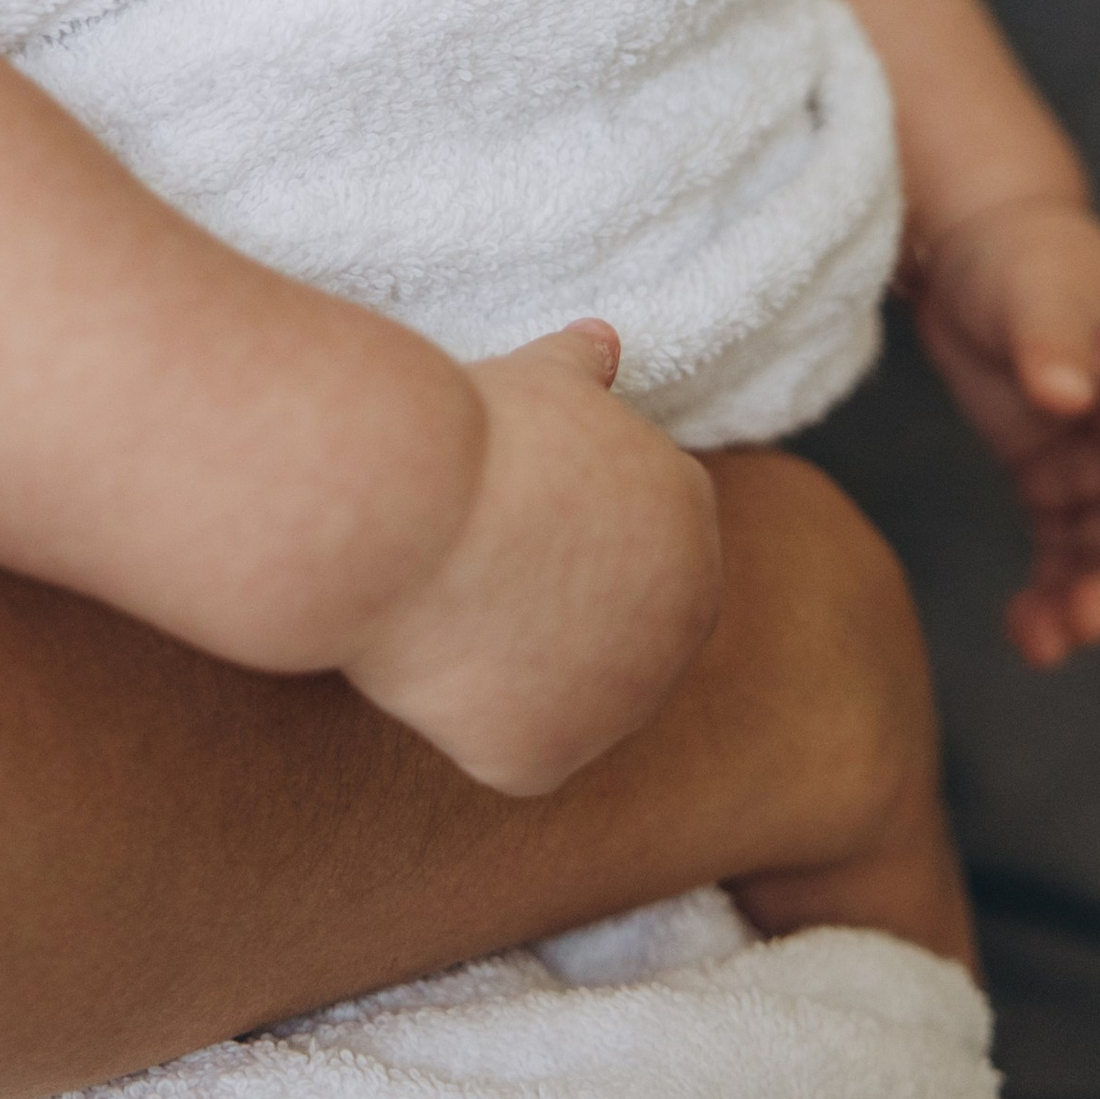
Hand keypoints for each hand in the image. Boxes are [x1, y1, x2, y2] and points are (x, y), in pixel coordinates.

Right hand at [343, 324, 722, 798]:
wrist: (407, 500)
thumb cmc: (467, 430)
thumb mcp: (538, 383)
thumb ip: (583, 374)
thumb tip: (603, 341)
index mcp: (692, 521)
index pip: (634, 547)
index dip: (557, 532)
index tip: (498, 513)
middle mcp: (683, 621)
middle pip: (611, 630)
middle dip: (549, 606)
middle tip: (469, 566)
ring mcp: (622, 702)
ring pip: (564, 698)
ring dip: (514, 667)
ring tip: (446, 604)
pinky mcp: (548, 758)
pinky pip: (511, 751)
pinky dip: (470, 722)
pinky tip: (427, 666)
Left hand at [910, 200, 1099, 670]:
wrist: (976, 241)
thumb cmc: (1022, 253)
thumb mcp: (1034, 287)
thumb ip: (1049, 341)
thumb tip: (1066, 395)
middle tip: (1079, 624)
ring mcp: (1097, 458)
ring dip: (1086, 599)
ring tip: (1038, 643)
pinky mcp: (1051, 477)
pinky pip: (1063, 548)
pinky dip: (1049, 589)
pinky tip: (1023, 629)